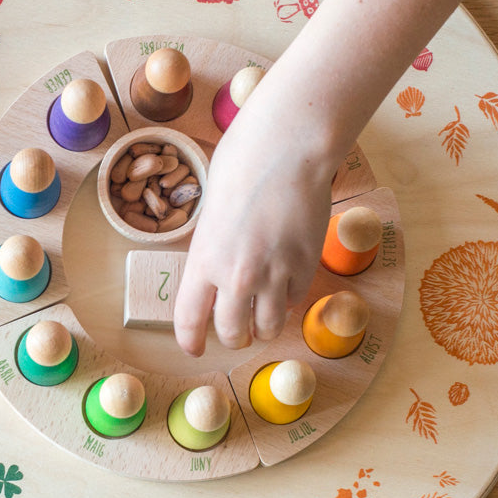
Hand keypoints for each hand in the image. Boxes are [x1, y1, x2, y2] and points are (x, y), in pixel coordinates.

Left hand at [173, 104, 334, 356]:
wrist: (287, 148)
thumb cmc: (242, 164)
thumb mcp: (211, 212)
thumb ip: (212, 248)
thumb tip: (217, 271)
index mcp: (204, 259)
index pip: (191, 320)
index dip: (191, 341)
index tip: (195, 349)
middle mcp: (237, 275)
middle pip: (234, 332)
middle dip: (235, 338)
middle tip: (238, 333)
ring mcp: (275, 273)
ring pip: (270, 326)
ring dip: (266, 328)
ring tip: (265, 321)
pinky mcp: (306, 265)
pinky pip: (296, 299)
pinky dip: (289, 298)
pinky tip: (286, 284)